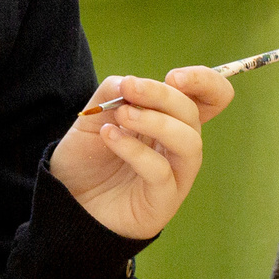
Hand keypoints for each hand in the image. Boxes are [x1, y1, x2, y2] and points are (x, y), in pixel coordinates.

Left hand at [48, 67, 234, 239]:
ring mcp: (176, 174)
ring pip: (188, 141)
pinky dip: (135, 150)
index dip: (204, 82)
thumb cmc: (87, 158)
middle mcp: (179, 146)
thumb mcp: (93, 116)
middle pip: (192, 113)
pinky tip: (110, 137)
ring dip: (155, 121)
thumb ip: (112, 93)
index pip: (210, 98)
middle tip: (130, 87)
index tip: (174, 76)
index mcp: (170, 121)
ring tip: (122, 113)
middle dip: (162, 95)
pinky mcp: (164, 199)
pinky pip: (161, 171)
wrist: (67, 201)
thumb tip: (130, 83)